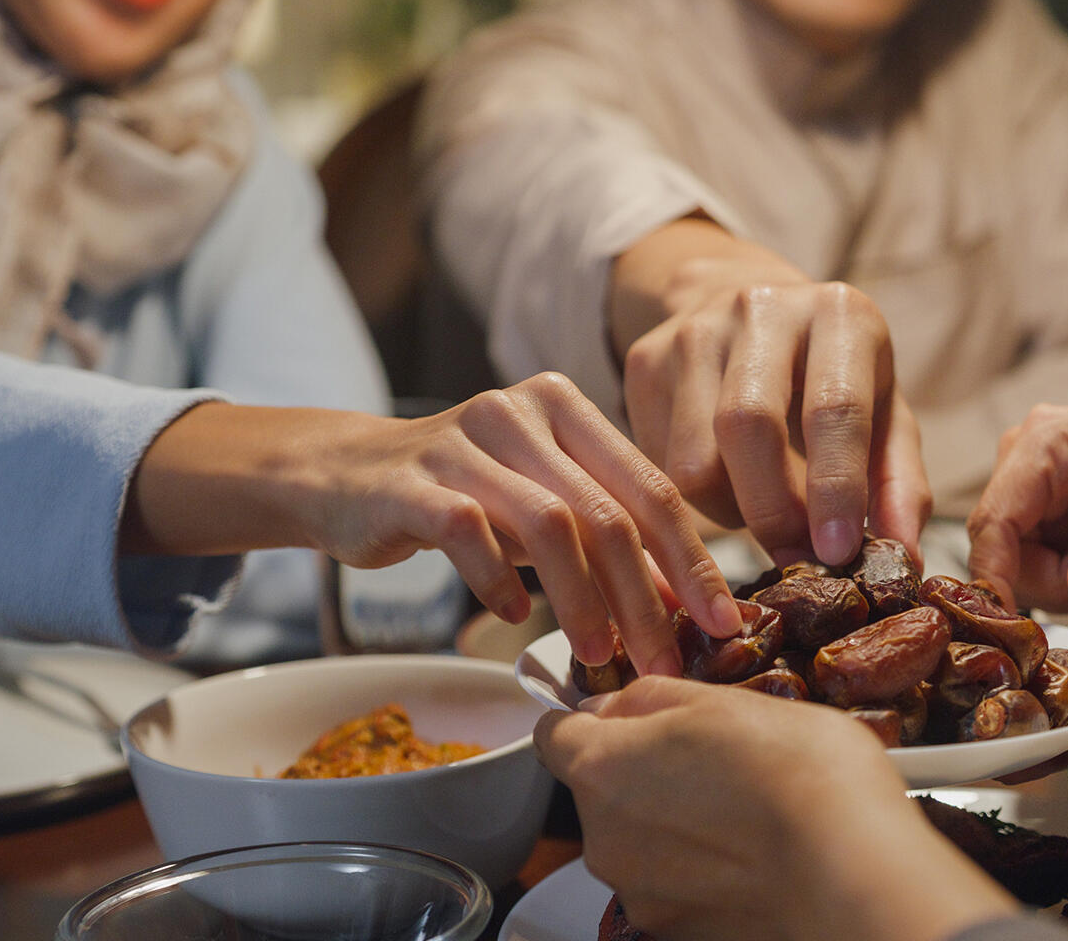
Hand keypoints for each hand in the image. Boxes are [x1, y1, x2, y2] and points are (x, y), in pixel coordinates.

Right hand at [126, 373, 739, 675]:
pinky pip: (469, 533)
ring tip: (600, 655)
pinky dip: (500, 581)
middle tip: (666, 660)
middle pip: (608, 508)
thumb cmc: (464, 496)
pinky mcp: (410, 482)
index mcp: (567, 407)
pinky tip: (518, 617)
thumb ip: (610, 541)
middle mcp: (520, 410)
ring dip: (584, 599)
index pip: (651, 485)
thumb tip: (687, 603)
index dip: (693, 559)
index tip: (724, 623)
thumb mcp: (545, 507)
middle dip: (647, 594)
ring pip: (549, 522)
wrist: (343, 475)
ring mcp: (462, 441)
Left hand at [534, 676, 1015, 940]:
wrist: (851, 866)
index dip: (591, 720)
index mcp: (603, 767)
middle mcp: (603, 838)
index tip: (629, 718)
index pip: (554, 736)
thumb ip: (651, 699)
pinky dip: (701, 874)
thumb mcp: (724, 699)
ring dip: (674, 827)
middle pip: (600, 794)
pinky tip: (752, 856)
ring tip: (744, 813)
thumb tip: (615, 705)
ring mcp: (639, 894)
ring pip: (638, 845)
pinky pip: (674, 889)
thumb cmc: (798, 773)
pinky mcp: (676, 934)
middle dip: (643, 776)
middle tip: (714, 762)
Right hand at [615, 222, 930, 566]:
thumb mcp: (885, 418)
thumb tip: (905, 556)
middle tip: (796, 558)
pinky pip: (663, 462)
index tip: (838, 551)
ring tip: (767, 512)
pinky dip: (699, 499)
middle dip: (774, 510)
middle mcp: (762, 308)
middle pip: (748, 424)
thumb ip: (900, 484)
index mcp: (839, 314)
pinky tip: (728, 486)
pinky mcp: (646, 360)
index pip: (834, 406)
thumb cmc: (837, 381)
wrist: (756, 312)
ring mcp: (694, 330)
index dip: (836, 487)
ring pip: (696, 458)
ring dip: (733, 512)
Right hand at [966, 405, 1067, 613]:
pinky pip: (1030, 565)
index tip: (1011, 624)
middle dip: (1046, 579)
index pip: (993, 519)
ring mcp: (1028, 486)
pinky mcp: (1038, 512)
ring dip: (1057, 582)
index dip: (995, 575)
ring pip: (1012, 562)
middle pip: (998, 546)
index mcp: (1045, 440)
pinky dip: (1062, 580)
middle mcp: (1024, 457)